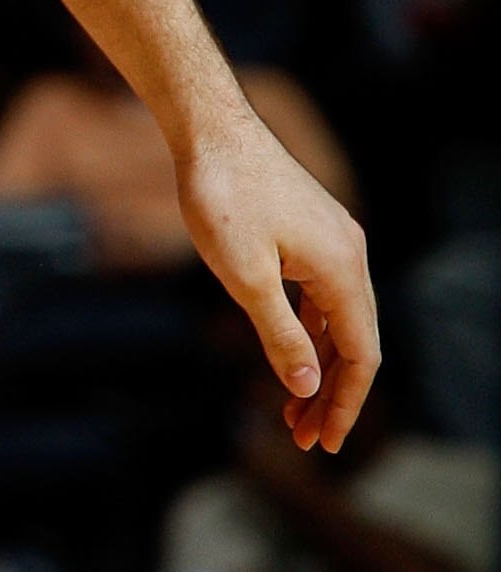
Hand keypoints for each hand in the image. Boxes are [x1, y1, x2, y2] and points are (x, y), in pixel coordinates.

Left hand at [176, 101, 377, 452]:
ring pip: (337, 319)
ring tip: (290, 409)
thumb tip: (308, 387)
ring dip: (318, 364)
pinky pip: (319, 295)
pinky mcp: (310, 232)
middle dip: (330, 394)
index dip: (345, 404)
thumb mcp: (245, 276)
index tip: (322, 443)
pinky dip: (308, 329)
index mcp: (343, 269)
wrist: (209, 128)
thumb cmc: (221, 196)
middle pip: (356, 342)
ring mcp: (332, 240)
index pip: (362, 356)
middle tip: (301, 439)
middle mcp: (349, 255)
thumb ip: (280, 334)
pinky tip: (286, 352)